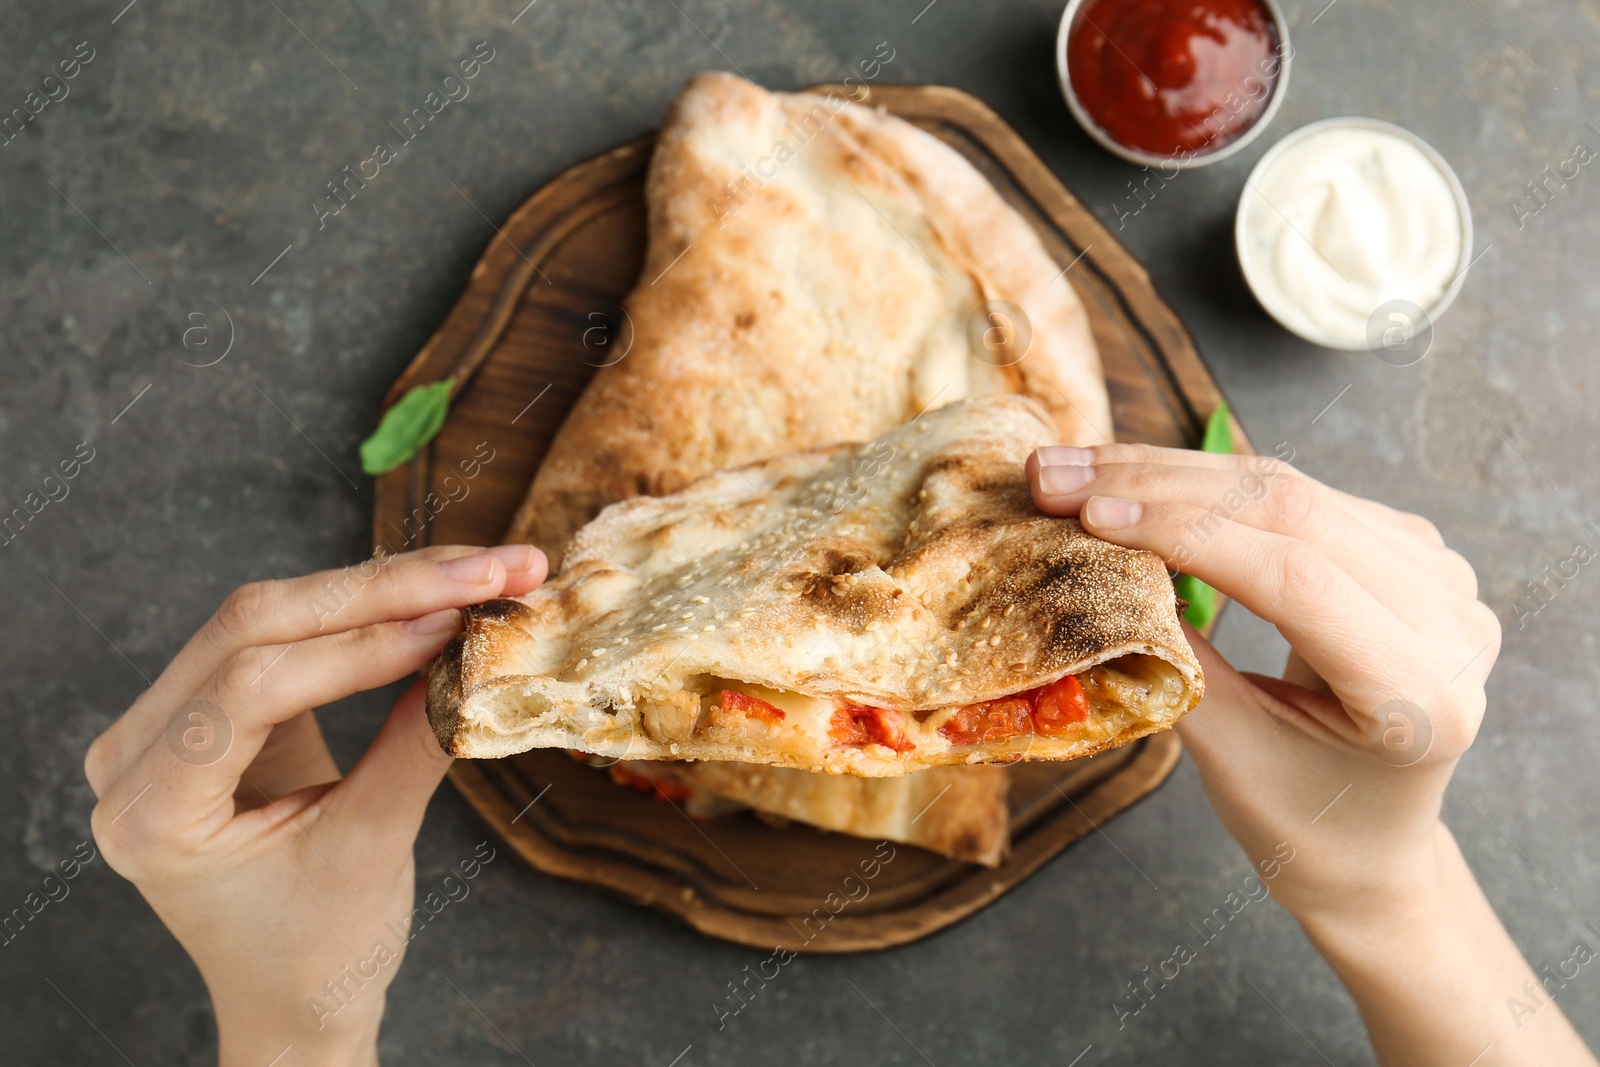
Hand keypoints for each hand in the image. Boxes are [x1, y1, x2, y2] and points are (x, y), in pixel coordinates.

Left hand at [84, 544, 545, 1065]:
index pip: (250, 686)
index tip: (458, 620)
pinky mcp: (208, 709)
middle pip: (253, 626)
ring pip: (269, 616)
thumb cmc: (319, 953)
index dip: (361, 643)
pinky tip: (433, 599)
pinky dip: (365, 615)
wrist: (294, 998)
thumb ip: (414, 745)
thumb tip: (478, 655)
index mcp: (151, 812)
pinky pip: (282, 635)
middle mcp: (133, 757)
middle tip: (489, 568)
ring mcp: (164, 726)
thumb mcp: (371, 851)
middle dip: (383, 590)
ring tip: (480, 574)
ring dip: (381, 589)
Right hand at [1029, 443, 1595, 1065]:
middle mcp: (1451, 620)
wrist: (1370, 843)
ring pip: (1289, 487)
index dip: (1184, 533)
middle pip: (1294, 512)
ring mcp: (1438, 574)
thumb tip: (1095, 561)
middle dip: (1160, 486)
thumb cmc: (1300, 818)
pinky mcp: (1406, 547)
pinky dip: (1207, 482)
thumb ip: (1176, 658)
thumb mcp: (1231, 752)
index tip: (1084, 513)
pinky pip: (1297, 493)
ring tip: (1074, 469)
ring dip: (1171, 472)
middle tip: (1056, 476)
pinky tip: (1134, 477)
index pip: (1295, 577)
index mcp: (1420, 691)